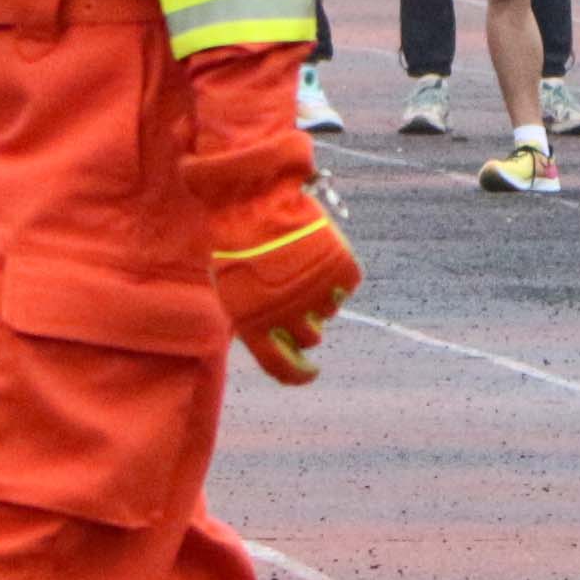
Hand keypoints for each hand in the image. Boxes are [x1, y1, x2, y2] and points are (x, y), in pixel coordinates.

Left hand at [213, 198, 360, 385]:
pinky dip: (336, 275)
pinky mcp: (339, 271)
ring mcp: (316, 293)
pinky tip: (319, 255)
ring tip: (300, 267)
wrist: (253, 204)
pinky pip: (346, 285)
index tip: (311, 372)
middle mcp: (289, 316)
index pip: (282, 367)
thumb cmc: (237, 246)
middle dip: (306, 324)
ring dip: (318, 297)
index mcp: (256, 326)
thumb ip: (255, 320)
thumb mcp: (233, 290)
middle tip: (298, 301)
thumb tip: (279, 340)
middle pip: (310, 338)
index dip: (299, 375)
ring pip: (328, 312)